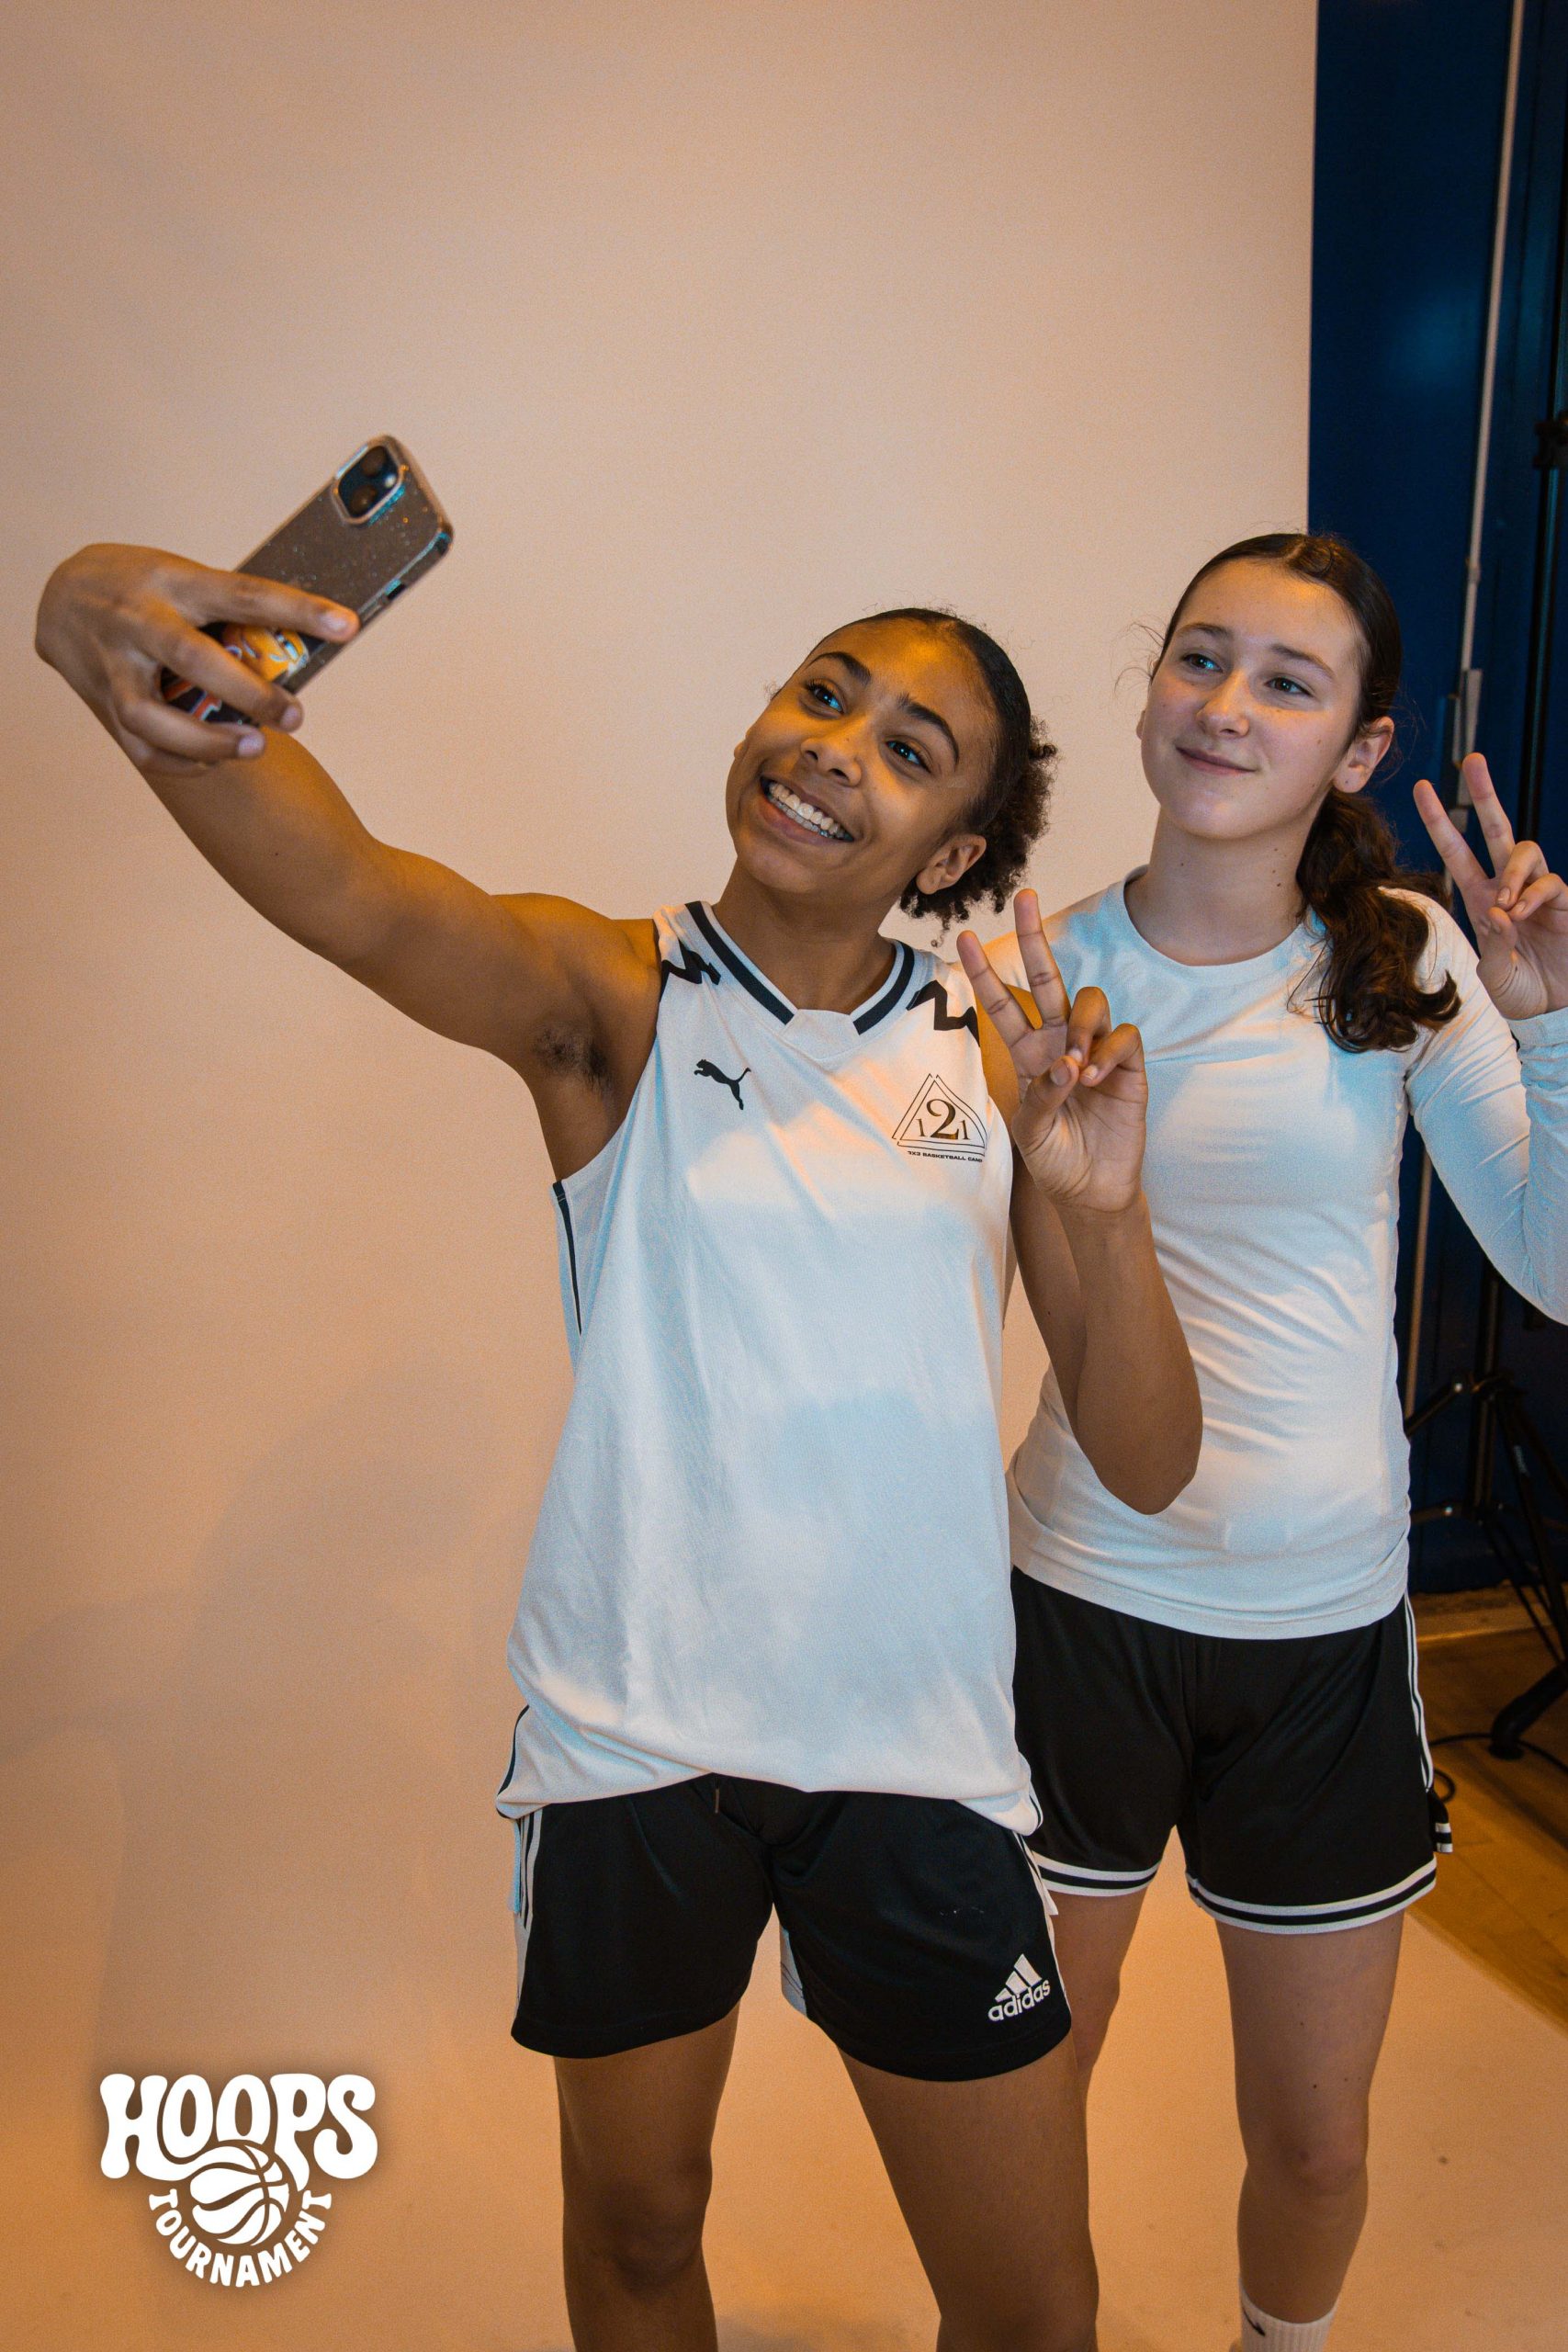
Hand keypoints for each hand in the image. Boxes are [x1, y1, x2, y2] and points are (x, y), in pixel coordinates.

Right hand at [34, 544, 356, 780]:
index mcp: (173, 582)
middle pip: (192, 659)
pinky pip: (141, 746)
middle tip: (294, 716)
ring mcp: (115, 663)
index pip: (243, 593)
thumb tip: (300, 646)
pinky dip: (181, 762)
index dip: (297, 609)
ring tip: (254, 748)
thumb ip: (230, 613)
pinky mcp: (101, 700)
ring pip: (151, 715)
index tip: (345, 625)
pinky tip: (213, 760)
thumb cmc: (141, 585)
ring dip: (208, 740)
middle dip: (249, 694)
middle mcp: (139, 620)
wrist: (62, 594)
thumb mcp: (184, 578)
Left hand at [958, 890, 1147, 1212]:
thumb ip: (1040, 1096)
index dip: (986, 972)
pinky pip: (1124, 1035)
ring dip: (1081, 1026)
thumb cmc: (1055, 1158)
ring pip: (1091, 1000)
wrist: (1092, 1189)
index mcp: (1028, 1053)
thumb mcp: (1030, 1131)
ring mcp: (1096, 1049)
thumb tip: (1063, 1063)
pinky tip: (1096, 1079)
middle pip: (1047, 977)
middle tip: (1025, 898)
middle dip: (1035, 937)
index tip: (965, 937)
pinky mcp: (1129, 1065)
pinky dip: (1108, 1052)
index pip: (1003, 1004)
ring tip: (1076, 1068)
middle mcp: (1060, 1041)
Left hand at [1414, 754, 1567, 1017]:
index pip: (1457, 851)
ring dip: (1511, 872)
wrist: (1553, 1009)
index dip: (1440, 822)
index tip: (1422, 788)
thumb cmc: (1520, 991)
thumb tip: (1498, 910)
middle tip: (1472, 761)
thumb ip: (1493, 945)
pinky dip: (1532, 895)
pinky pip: (1548, 882)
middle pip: (1496, 829)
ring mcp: (1537, 891)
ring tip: (1505, 903)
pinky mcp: (1563, 901)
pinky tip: (1522, 915)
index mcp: (1482, 898)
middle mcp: (1508, 887)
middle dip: (1484, 794)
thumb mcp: (1493, 974)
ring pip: (1525, 850)